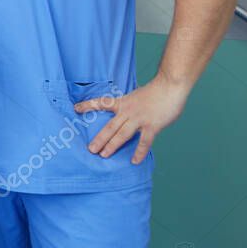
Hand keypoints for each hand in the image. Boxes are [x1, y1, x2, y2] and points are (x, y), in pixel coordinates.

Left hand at [74, 77, 189, 163]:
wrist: (170, 86)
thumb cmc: (156, 91)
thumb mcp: (136, 96)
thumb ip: (130, 107)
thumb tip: (126, 116)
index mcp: (123, 102)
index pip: (102, 103)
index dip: (88, 105)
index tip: (75, 108)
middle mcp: (128, 111)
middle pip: (110, 127)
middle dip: (99, 139)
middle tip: (90, 149)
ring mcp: (139, 119)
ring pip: (122, 134)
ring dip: (112, 145)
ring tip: (103, 155)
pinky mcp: (152, 126)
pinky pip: (144, 142)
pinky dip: (139, 152)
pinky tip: (134, 161)